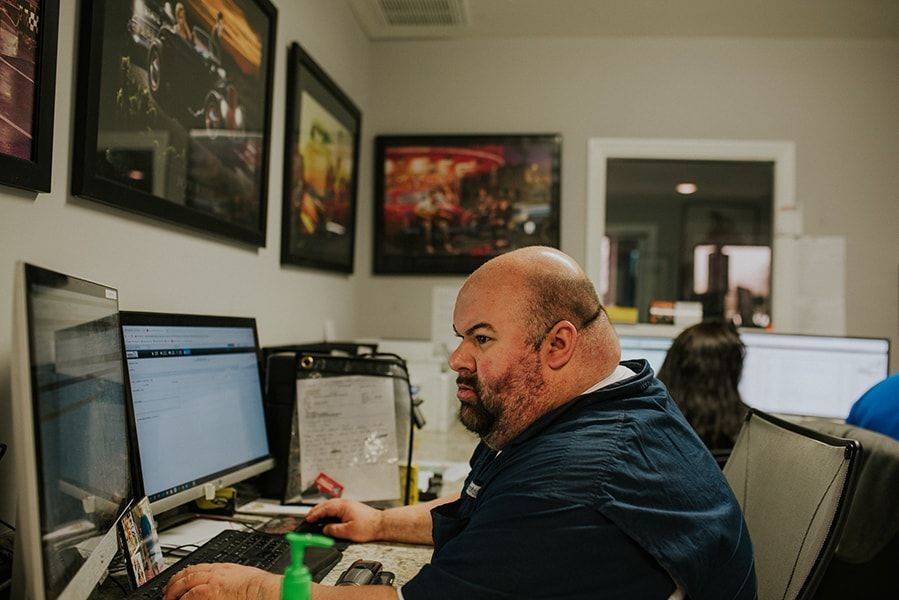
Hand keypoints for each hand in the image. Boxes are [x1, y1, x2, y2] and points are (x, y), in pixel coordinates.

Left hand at [162, 563, 279, 599]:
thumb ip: (231, 576)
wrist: (263, 590)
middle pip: (189, 572)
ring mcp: (211, 582)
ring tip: (168, 598)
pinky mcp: (208, 593)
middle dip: (176, 581)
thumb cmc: (259, 586)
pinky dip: (182, 599)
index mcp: (223, 568)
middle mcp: (215, 572)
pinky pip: (189, 595)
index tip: (180, 579)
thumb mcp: (243, 575)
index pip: (199, 567)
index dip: (187, 574)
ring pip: (185, 582)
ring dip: (174, 590)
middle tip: (168, 590)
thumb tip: (230, 584)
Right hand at [305, 498, 383, 541]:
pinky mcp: (351, 508)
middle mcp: (345, 503)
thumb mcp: (348, 532)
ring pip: (331, 505)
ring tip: (316, 517)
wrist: (381, 524)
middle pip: (326, 504)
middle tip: (308, 517)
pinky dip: (329, 511)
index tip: (308, 519)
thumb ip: (334, 530)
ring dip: (322, 510)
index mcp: (343, 506)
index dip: (315, 514)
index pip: (325, 508)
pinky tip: (328, 516)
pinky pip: (336, 507)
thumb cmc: (369, 527)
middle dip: (316, 510)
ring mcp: (348, 505)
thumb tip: (325, 529)